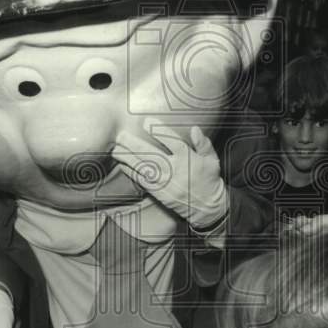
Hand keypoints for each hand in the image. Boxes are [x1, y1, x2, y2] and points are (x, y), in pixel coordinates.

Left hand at [112, 118, 227, 229]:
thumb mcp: (212, 160)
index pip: (172, 141)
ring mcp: (165, 182)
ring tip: (116, 149)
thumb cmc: (209, 179)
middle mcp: (174, 170)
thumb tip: (194, 129)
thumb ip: (203, 144)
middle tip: (120, 135)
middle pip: (151, 154)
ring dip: (128, 158)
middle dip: (134, 144)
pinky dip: (131, 172)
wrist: (207, 207)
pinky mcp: (159, 193)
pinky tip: (122, 165)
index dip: (158, 130)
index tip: (146, 121)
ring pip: (143, 167)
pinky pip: (142, 181)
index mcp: (187, 158)